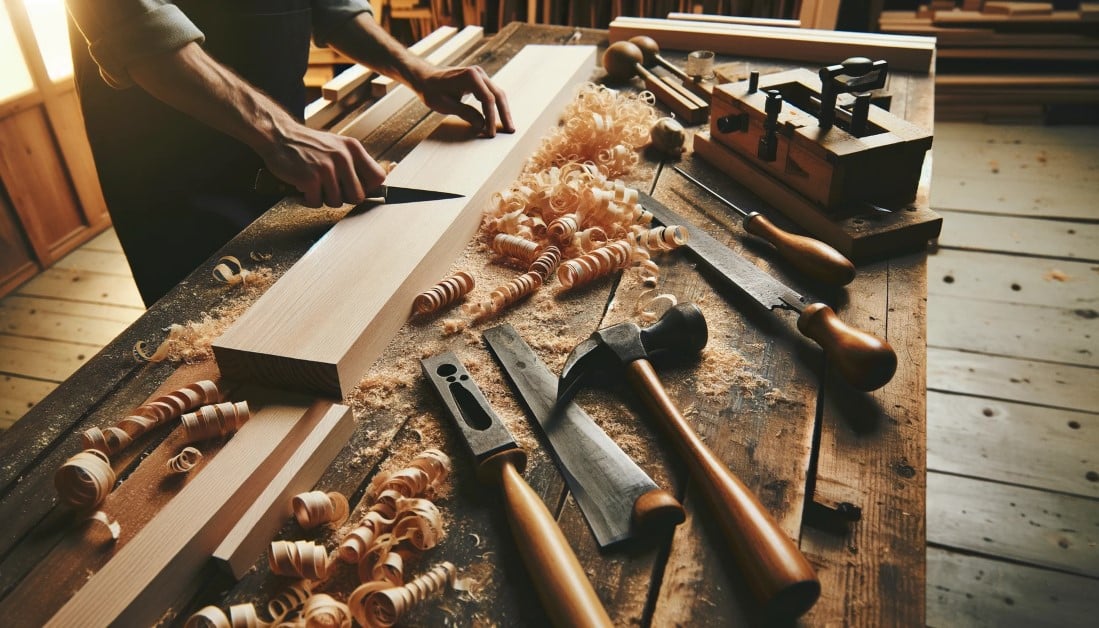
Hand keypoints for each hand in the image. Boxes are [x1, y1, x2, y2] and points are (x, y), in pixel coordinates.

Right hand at [259, 123, 386, 207]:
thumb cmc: (308, 145)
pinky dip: (308, 200)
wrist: (279, 136)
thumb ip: (354, 163)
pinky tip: (303, 187)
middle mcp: (343, 157)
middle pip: (358, 196)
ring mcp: (327, 168)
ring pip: (336, 202)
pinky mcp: (310, 178)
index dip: (368, 188)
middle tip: (329, 188)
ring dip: (323, 198)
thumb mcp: (337, 146)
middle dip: (343, 197)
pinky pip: (316, 203)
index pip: (378, 177)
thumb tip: (373, 189)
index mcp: (352, 148)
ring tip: (314, 185)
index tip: (356, 188)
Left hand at [417, 65, 515, 136]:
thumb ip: (465, 113)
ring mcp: (480, 76)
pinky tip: (498, 119)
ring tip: (508, 127)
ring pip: (497, 94)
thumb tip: (482, 125)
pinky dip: (495, 106)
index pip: (488, 99)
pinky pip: (491, 94)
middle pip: (498, 95)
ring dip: (503, 111)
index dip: (491, 118)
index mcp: (470, 77)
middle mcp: (478, 73)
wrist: (424, 78)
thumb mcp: (445, 105)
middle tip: (510, 130)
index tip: (490, 133)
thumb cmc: (431, 90)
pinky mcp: (479, 81)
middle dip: (504, 114)